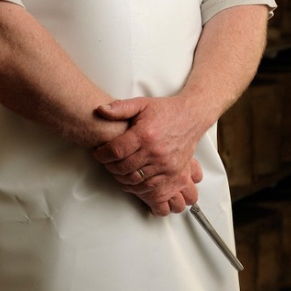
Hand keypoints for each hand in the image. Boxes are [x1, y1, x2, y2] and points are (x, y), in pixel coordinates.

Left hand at [92, 95, 206, 212]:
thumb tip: (100, 110)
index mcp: (145, 134)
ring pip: (134, 179)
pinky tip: (130, 178)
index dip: (101, 154)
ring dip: (120, 177)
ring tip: (117, 169)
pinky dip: (136, 186)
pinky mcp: (172, 172)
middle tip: (106, 162)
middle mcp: (155, 151)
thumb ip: (119, 107)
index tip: (98, 153)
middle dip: (109, 166)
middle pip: (122, 167)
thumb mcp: (142, 104)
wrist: (192, 117)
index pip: (115, 151)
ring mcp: (165, 164)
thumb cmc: (166, 111)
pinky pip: (149, 186)